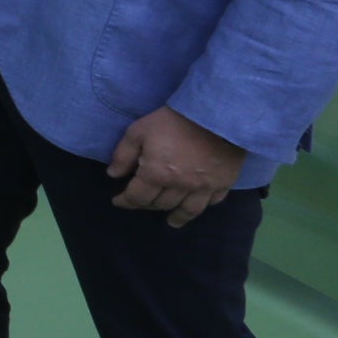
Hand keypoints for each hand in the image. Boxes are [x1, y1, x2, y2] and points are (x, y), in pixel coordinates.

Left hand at [106, 105, 245, 227]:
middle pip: (160, 204)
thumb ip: (123, 155)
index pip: (137, 197)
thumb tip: (113, 175)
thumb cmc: (172, 121)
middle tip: (142, 202)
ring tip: (171, 221)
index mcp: (156, 175)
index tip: (118, 202)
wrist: (215, 115)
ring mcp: (203, 187)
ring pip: (187, 210)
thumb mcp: (138, 131)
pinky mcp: (224, 183)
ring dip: (177, 217)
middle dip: (147, 205)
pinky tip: (195, 207)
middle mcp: (179, 187)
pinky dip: (201, 207)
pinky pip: (211, 202)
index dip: (125, 201)